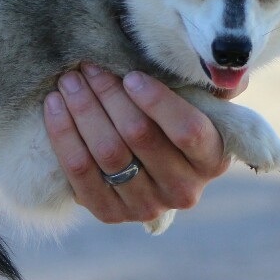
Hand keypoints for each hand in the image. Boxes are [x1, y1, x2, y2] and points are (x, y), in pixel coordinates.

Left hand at [42, 65, 230, 223]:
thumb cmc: (171, 122)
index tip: (130, 74)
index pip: (188, 131)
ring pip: (107, 152)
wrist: (144, 167)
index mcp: (212, 159)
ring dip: (83, 110)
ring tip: (69, 80)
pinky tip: (53, 105)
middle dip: (109, 95)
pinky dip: (63, 135)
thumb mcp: (197, 104)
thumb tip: (227, 70)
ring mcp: (145, 206)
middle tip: (88, 66)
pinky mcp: (109, 214)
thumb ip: (208, 89)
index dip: (157, 101)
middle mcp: (184, 190)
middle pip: (139, 136)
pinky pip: (79, 171)